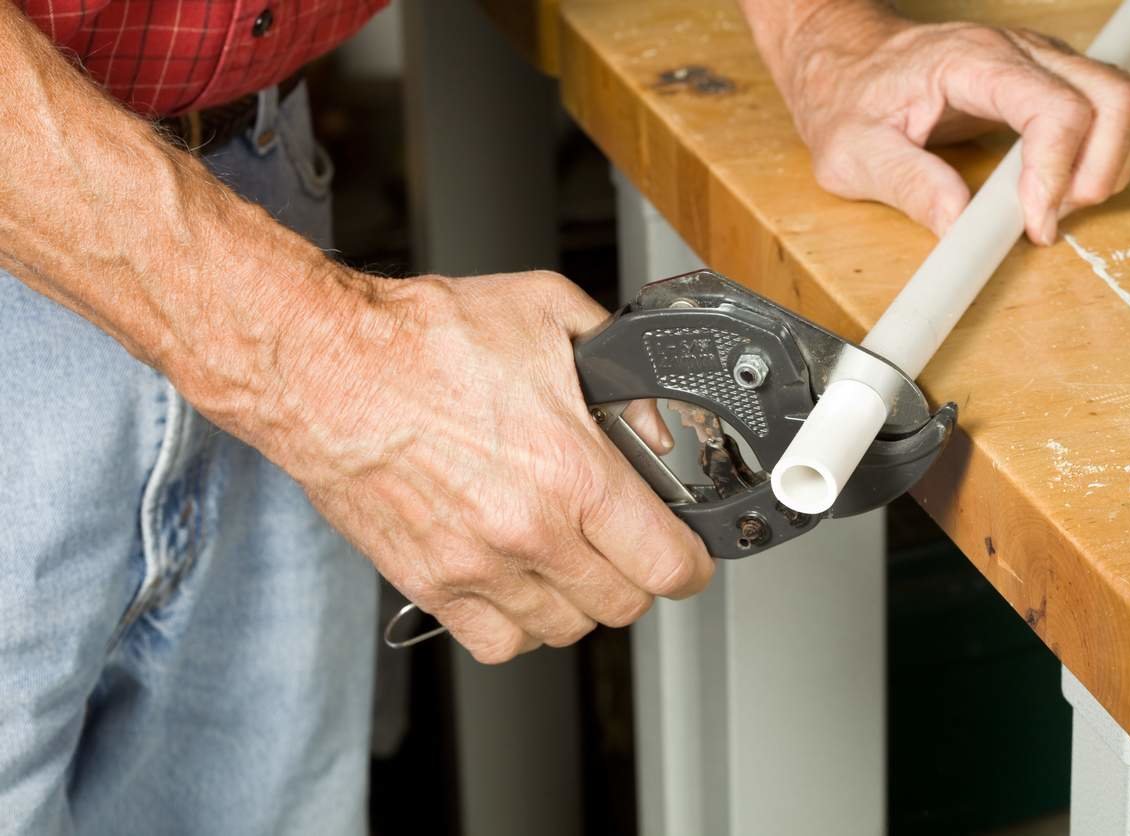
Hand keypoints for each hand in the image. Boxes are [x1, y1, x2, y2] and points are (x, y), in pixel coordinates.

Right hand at [260, 270, 713, 663]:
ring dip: (579, 599)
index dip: (691, 564)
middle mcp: (529, 531)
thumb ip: (619, 369)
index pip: (666, 563)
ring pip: (565, 628)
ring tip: (569, 558)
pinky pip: (498, 642)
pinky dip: (519, 624)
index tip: (687, 556)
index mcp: (572, 470)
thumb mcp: (549, 313)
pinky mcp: (429, 584)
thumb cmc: (425, 339)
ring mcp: (477, 566)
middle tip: (625, 545)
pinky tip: (518, 583)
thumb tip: (651, 427)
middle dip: (637, 575)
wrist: (326, 366)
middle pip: (622, 604)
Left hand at [753, 6, 1129, 243]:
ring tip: (1054, 206)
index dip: (1057, 173)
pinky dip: (1104, 155)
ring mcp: (1044, 62)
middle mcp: (1023, 51)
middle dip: (1101, 172)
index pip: (1056, 109)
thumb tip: (958, 222)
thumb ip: (907, 184)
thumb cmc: (847, 101)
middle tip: (1051, 221)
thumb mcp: (854, 153)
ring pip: (1127, 102)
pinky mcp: (1050, 80)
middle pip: (1116, 98)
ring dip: (1110, 164)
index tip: (1034, 224)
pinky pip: (1110, 111)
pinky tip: (1058, 188)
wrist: (847, 65)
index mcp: (973, 62)